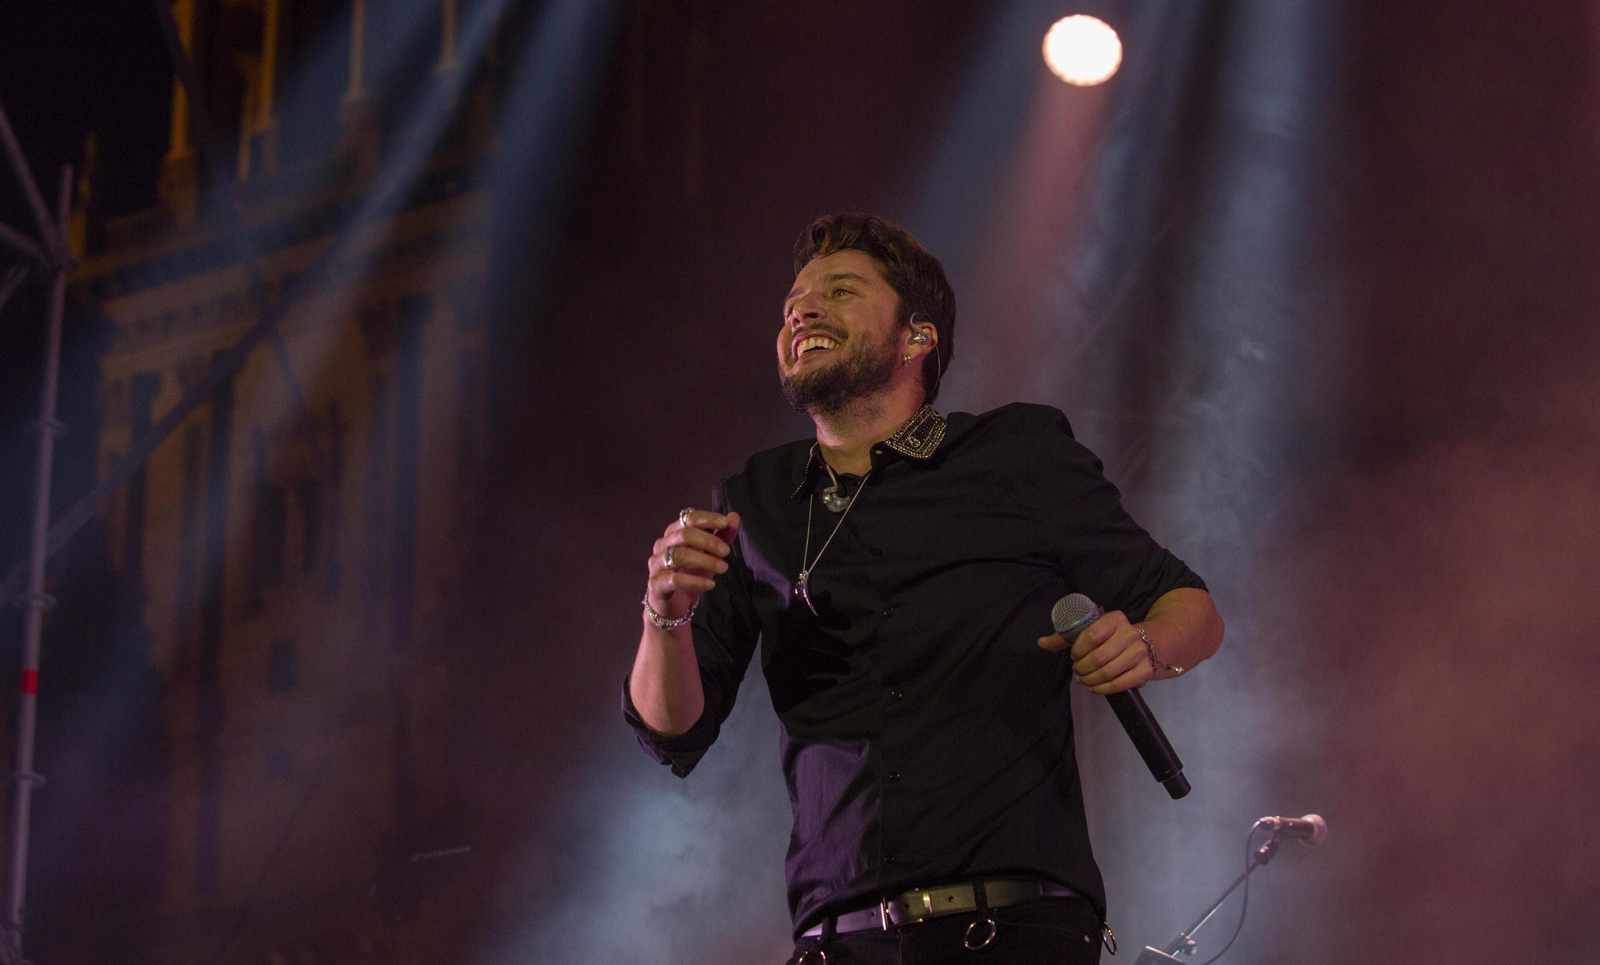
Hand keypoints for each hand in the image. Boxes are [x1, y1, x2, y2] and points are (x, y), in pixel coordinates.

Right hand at [645, 509, 741, 623]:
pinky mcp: (656, 584)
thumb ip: (721, 536)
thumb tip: (734, 517)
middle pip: (684, 535)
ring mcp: (656, 564)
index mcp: (674, 533)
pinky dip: (695, 581)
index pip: (688, 518)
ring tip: (723, 568)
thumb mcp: (709, 554)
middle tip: (726, 552)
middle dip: (709, 541)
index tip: (726, 523)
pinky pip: (675, 579)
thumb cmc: (690, 573)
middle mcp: (662, 545)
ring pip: (679, 555)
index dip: (707, 518)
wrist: (673, 602)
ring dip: (705, 561)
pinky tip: (711, 584)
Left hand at [1036, 609, 1152, 694]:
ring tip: (1083, 679)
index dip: (1078, 651)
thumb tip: (1041, 643)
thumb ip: (1065, 637)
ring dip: (1090, 680)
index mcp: (1115, 619)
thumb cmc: (1108, 638)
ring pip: (1108, 673)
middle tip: (1077, 670)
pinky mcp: (1144, 671)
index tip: (1074, 656)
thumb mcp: (1088, 631)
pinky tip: (1093, 687)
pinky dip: (1102, 689)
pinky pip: (1119, 685)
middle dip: (1082, 668)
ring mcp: (1140, 653)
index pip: (1091, 636)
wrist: (1143, 643)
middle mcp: (1130, 634)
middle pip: (1099, 658)